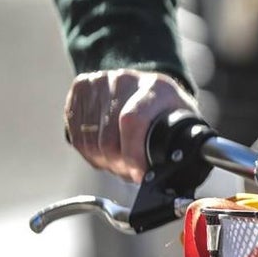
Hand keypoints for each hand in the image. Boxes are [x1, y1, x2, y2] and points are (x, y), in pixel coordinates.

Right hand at [63, 69, 197, 183]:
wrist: (148, 88)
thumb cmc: (167, 111)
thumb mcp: (183, 124)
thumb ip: (179, 147)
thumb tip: (167, 176)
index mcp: (158, 88)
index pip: (132, 122)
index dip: (132, 155)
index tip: (138, 173)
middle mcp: (126, 80)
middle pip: (107, 138)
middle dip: (117, 165)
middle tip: (129, 171)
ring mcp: (100, 81)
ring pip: (88, 139)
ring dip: (102, 160)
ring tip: (118, 161)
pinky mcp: (81, 86)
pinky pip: (74, 132)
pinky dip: (87, 150)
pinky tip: (103, 150)